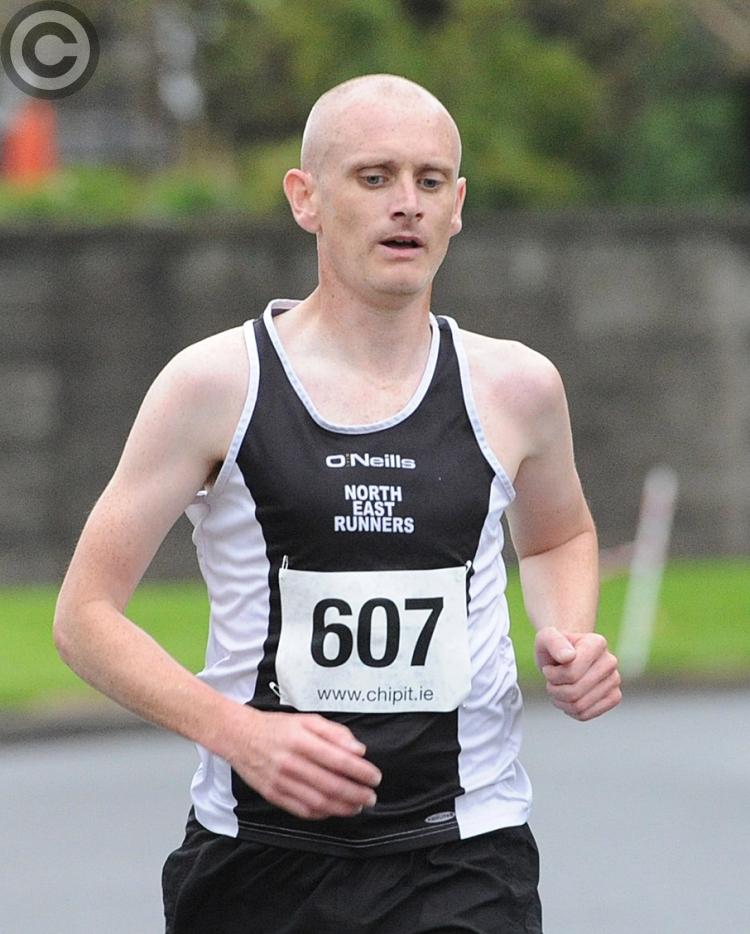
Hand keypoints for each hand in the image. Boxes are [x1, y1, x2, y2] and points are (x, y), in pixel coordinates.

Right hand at [225, 708, 381, 819]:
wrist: (239, 736)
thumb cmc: (276, 727)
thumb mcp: (307, 719)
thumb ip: (335, 733)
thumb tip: (358, 750)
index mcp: (302, 740)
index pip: (339, 760)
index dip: (361, 772)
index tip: (375, 777)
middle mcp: (291, 762)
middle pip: (331, 785)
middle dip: (357, 794)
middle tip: (372, 797)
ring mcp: (281, 781)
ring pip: (318, 802)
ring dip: (343, 808)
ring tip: (358, 807)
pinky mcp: (273, 795)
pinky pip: (302, 810)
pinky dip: (321, 814)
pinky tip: (334, 810)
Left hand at [534, 627, 621, 720]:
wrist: (565, 656)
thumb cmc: (555, 647)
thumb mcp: (546, 638)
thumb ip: (554, 642)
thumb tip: (569, 657)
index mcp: (597, 643)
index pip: (571, 674)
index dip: (552, 676)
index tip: (548, 668)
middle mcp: (610, 661)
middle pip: (574, 692)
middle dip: (554, 690)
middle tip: (551, 681)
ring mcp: (614, 680)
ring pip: (579, 706)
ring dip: (560, 701)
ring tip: (558, 688)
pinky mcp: (614, 697)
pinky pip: (585, 715)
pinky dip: (570, 710)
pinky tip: (568, 698)